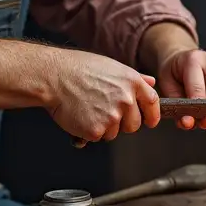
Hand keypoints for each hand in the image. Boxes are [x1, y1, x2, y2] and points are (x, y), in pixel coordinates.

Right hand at [46, 48, 160, 143]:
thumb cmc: (78, 69)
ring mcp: (112, 117)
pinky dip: (88, 132)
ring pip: (115, 133)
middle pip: (134, 125)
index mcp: (132, 82)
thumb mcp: (111, 66)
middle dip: (122, 123)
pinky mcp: (97, 130)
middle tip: (104, 112)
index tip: (149, 121)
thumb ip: (134, 78)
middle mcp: (125, 100)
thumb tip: (150, 83)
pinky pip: (97, 138)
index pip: (152, 103)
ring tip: (88, 109)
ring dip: (104, 127)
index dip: (151, 115)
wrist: (53, 77)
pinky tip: (80, 116)